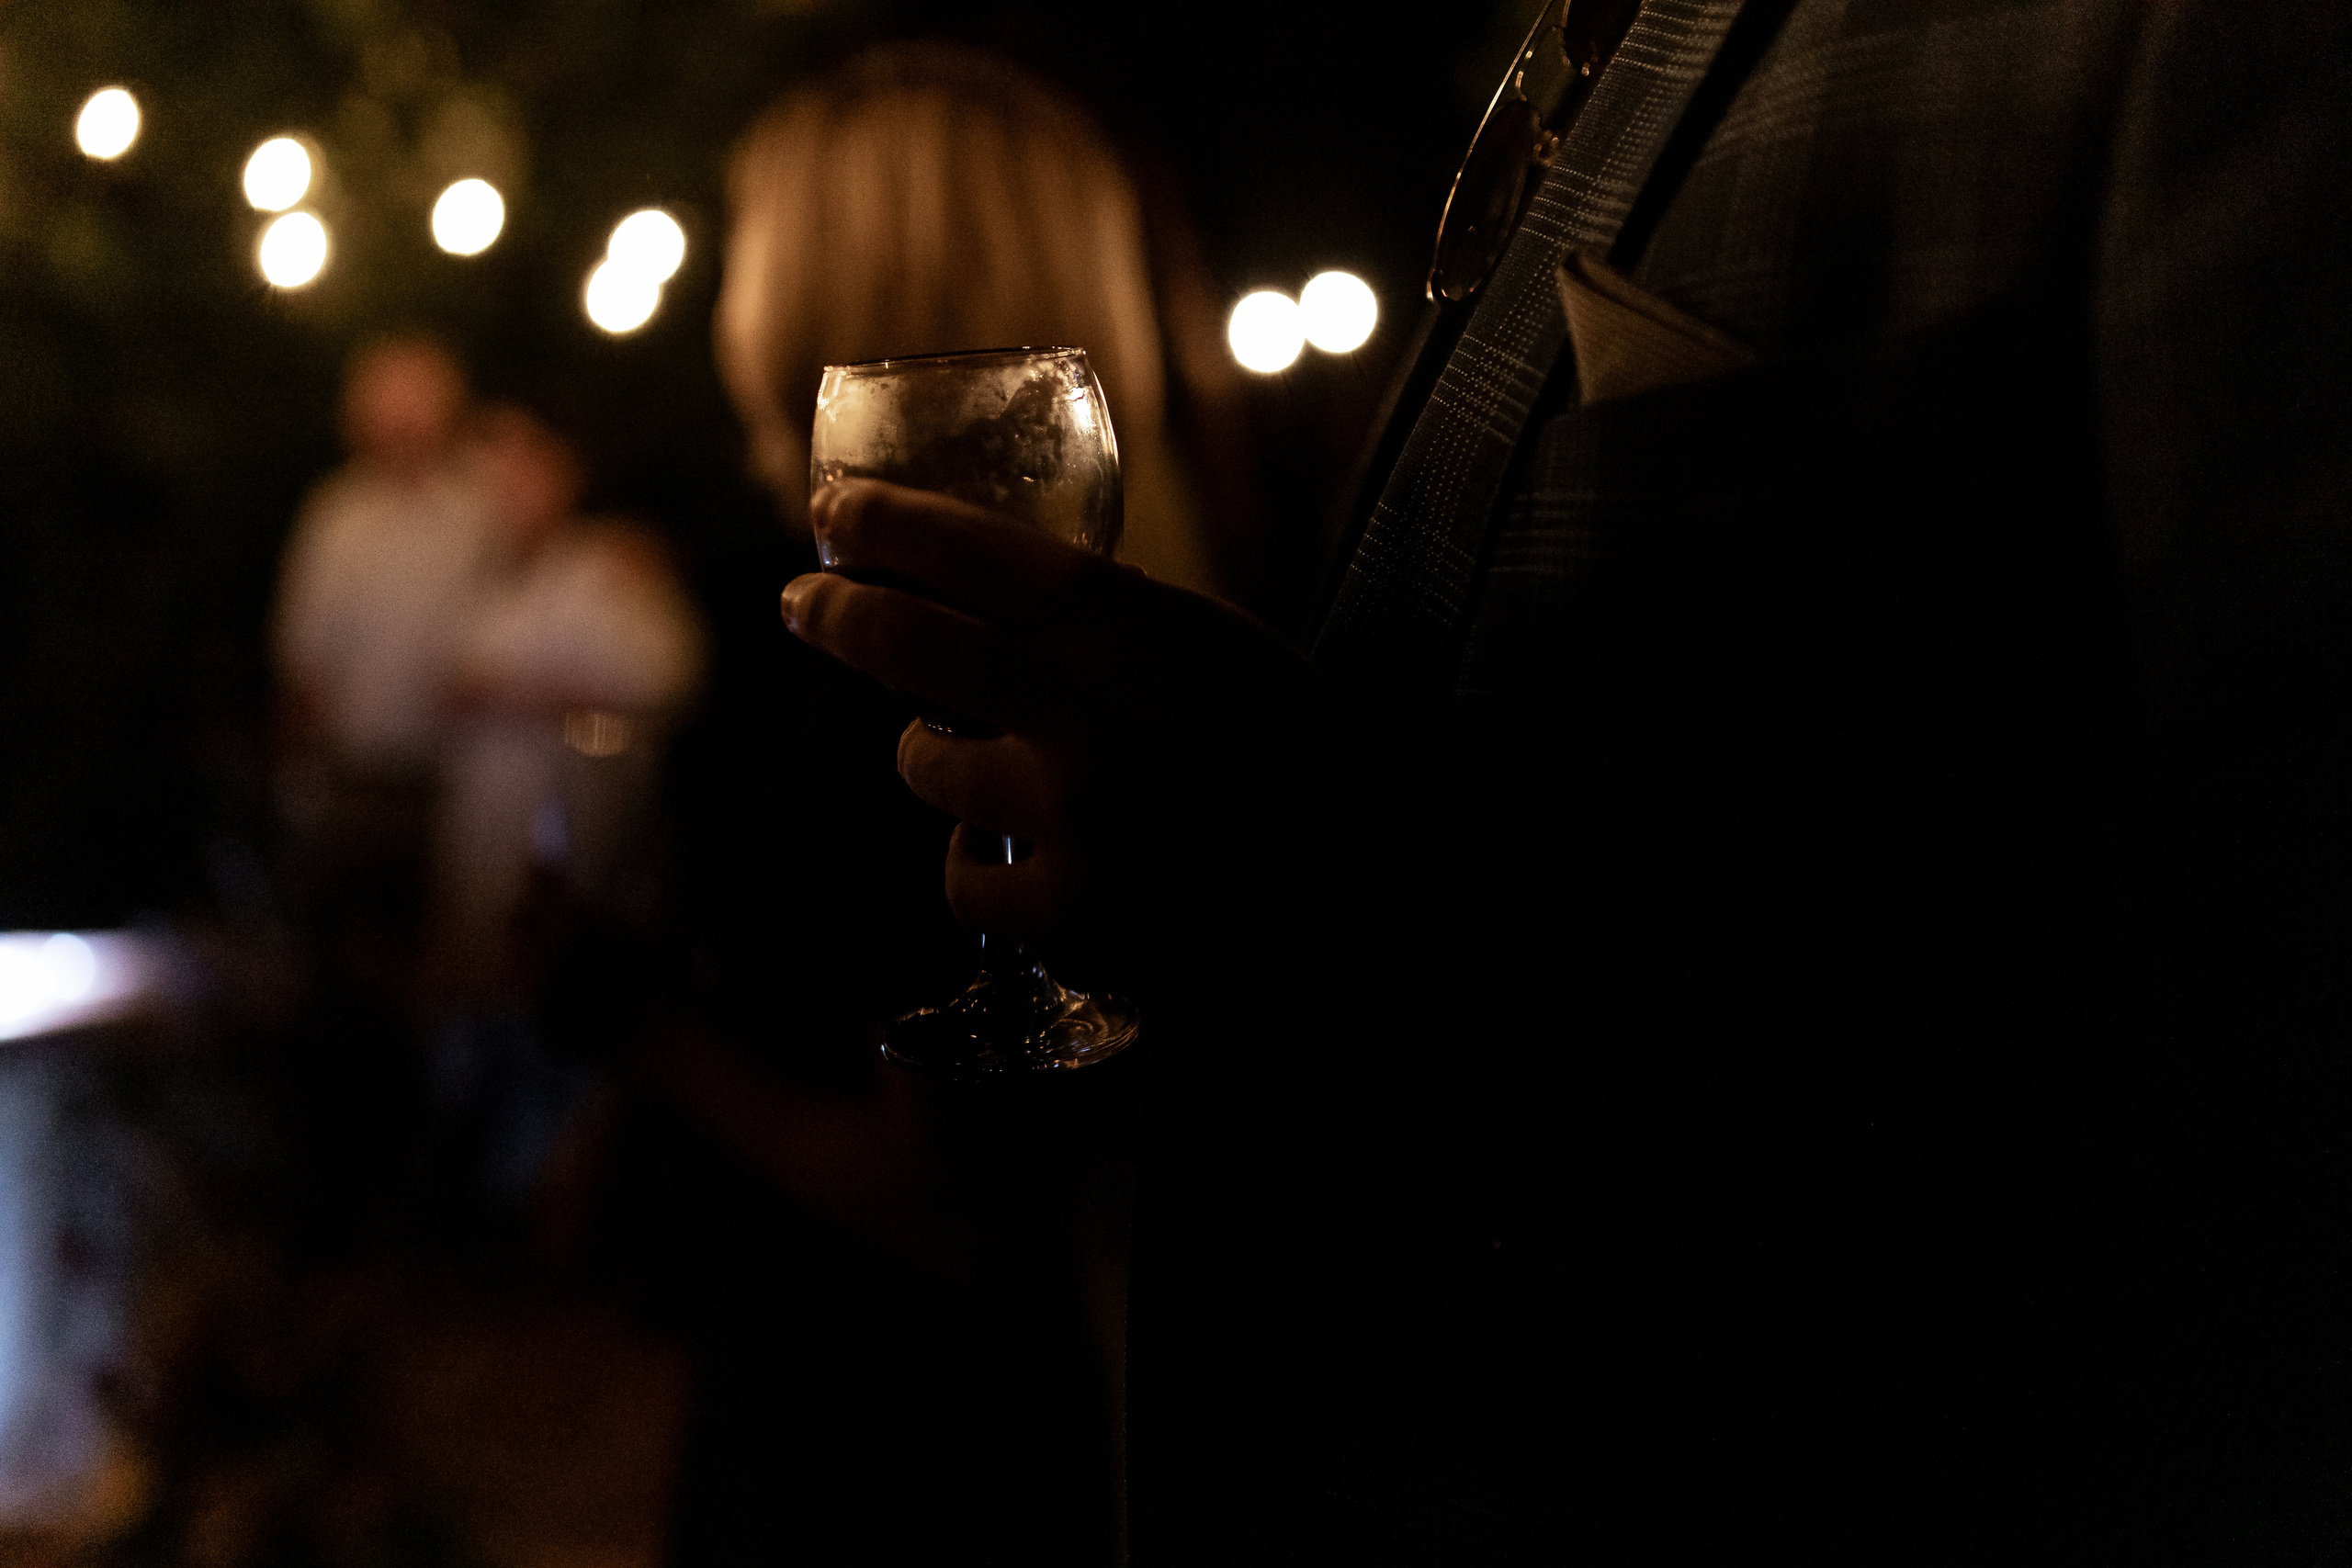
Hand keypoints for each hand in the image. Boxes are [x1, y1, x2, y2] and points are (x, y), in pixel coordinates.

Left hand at [782, 479, 1319, 947]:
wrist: (1381, 856)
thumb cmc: (1288, 734)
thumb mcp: (1199, 635)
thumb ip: (1093, 623)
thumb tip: (968, 609)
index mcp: (1126, 621)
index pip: (968, 547)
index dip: (885, 521)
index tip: (836, 507)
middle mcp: (1084, 708)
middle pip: (903, 642)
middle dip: (836, 611)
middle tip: (803, 600)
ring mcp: (1072, 815)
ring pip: (927, 770)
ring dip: (938, 762)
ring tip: (978, 767)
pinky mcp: (1073, 912)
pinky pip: (965, 877)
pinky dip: (983, 867)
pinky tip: (1025, 861)